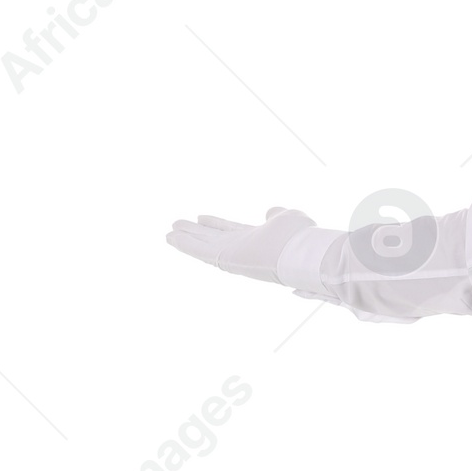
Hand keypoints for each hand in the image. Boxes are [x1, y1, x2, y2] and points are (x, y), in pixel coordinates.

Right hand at [167, 207, 316, 281]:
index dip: (215, 223)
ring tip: (168, 233)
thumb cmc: (300, 237)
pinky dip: (185, 245)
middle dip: (195, 233)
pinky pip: (201, 252)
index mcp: (256, 239)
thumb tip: (271, 211)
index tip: (201, 217)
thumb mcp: (287, 218)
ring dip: (185, 239)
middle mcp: (242, 248)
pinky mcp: (226, 259)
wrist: (303, 252)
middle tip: (176, 225)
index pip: (230, 230)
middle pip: (212, 239)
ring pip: (203, 246)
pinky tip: (171, 238)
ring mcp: (233, 255)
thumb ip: (277, 215)